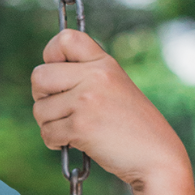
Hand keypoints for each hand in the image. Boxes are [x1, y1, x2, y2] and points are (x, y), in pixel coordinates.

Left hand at [31, 29, 186, 188]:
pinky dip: (55, 142)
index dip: (50, 55)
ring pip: (39, 109)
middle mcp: (95, 76)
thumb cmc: (130, 125)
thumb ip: (83, 76)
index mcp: (103, 62)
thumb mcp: (113, 87)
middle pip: (38, 76)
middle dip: (42, 97)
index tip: (57, 74)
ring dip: (50, 124)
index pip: (64, 39)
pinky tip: (74, 142)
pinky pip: (47, 132)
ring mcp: (87, 100)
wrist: (155, 155)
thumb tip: (41, 77)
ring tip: (74, 128)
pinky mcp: (80, 126)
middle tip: (60, 108)